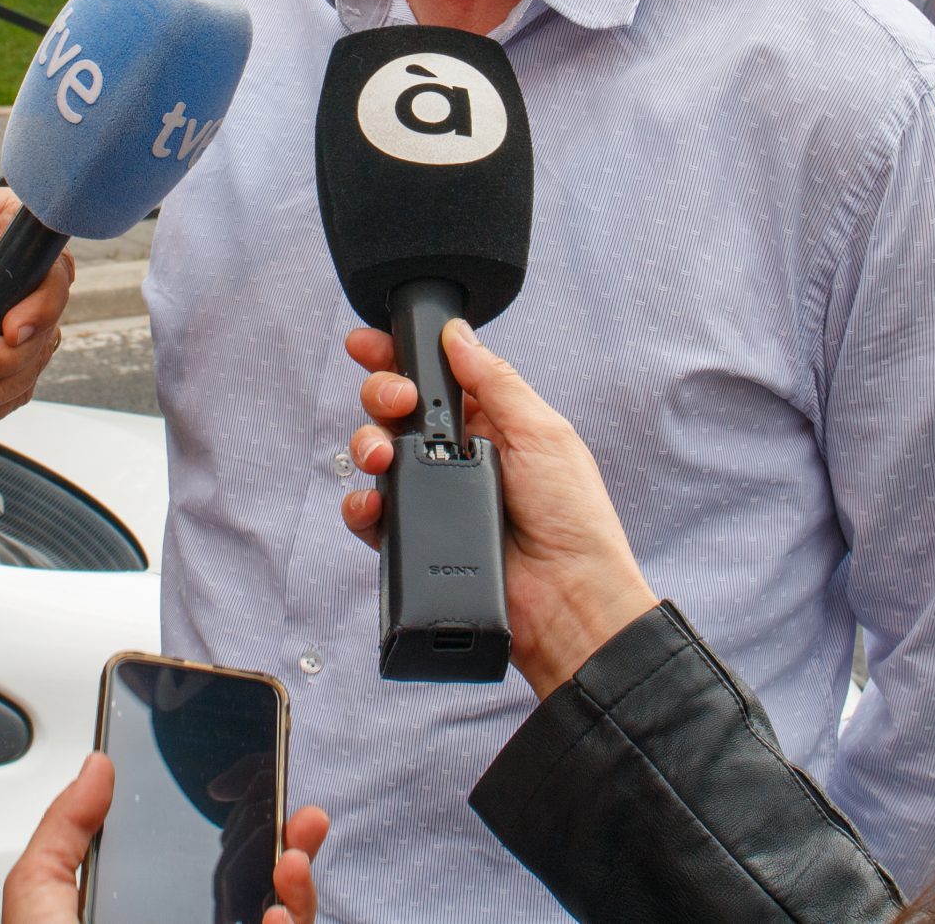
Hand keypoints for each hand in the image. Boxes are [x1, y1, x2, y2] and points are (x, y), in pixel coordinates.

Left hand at [0, 188, 72, 437]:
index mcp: (22, 240)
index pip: (52, 276)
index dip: (39, 308)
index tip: (11, 330)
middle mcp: (32, 286)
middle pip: (43, 333)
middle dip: (8, 360)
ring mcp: (21, 326)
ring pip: (27, 370)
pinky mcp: (4, 359)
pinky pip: (7, 393)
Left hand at [1, 752, 330, 923]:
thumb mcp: (38, 904)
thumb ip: (64, 832)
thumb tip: (96, 767)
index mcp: (145, 916)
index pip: (203, 862)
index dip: (236, 822)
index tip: (254, 785)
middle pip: (258, 889)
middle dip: (289, 846)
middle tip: (299, 816)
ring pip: (281, 923)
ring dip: (299, 889)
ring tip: (289, 862)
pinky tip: (275, 916)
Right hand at [343, 318, 658, 697]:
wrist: (568, 597)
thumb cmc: (573, 519)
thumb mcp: (543, 432)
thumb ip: (495, 382)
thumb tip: (458, 337)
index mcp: (494, 425)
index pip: (438, 381)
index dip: (401, 360)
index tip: (370, 344)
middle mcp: (461, 458)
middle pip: (399, 413)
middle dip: (383, 395)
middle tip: (397, 401)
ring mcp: (438, 499)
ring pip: (380, 459)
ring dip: (367, 444)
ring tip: (381, 454)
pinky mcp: (419, 541)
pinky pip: (374, 517)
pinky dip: (361, 506)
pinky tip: (372, 502)